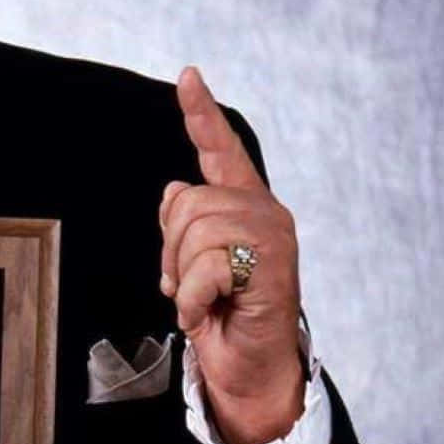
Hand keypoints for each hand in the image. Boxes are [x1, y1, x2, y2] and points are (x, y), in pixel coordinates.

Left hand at [160, 66, 303, 443]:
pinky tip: (206, 312)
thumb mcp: (191, 264)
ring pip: (194, 234)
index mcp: (245, 205)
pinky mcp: (272, 269)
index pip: (220, 150)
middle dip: (171, 251)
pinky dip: (193, 299)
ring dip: (182, 278)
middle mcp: (265, 212)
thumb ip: (187, 224)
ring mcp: (273, 239)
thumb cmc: (223, 316)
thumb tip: (175, 188)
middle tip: (187, 284)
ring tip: (201, 299)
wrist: (249, 367)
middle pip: (187, 203)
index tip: (187, 75)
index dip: (201, 114)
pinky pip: (206, 269)